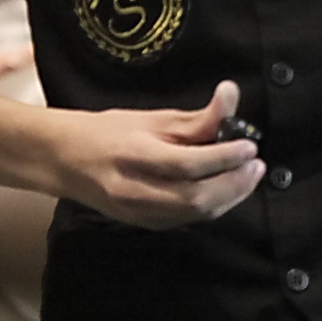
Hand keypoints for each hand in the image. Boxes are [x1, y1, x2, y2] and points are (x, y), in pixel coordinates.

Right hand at [57, 80, 263, 227]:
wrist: (65, 161)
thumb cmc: (108, 131)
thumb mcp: (150, 117)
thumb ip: (194, 118)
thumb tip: (231, 95)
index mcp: (133, 155)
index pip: (187, 164)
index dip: (224, 157)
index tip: (250, 146)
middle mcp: (134, 191)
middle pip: (195, 198)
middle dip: (234, 184)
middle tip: (256, 165)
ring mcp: (138, 214)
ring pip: (195, 214)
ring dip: (229, 197)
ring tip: (248, 176)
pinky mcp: (144, 225)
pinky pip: (187, 220)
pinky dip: (212, 206)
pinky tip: (225, 190)